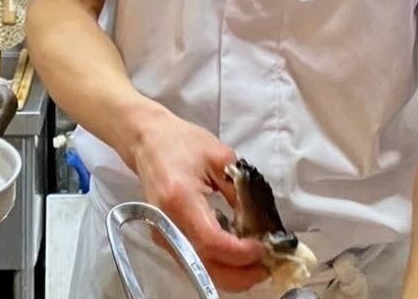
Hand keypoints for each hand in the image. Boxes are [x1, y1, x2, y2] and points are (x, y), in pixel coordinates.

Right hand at [124, 103, 269, 292]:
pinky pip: (195, 260)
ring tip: (258, 261)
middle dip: (240, 274)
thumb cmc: (184, 143)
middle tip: (268, 265)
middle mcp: (168, 226)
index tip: (264, 247)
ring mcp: (164, 237)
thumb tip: (259, 223)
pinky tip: (238, 254)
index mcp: (180, 200)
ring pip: (201, 270)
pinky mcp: (166, 239)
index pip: (211, 241)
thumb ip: (239, 191)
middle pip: (205, 266)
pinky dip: (219, 264)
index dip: (240, 252)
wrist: (149, 142)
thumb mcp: (220, 157)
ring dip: (232, 273)